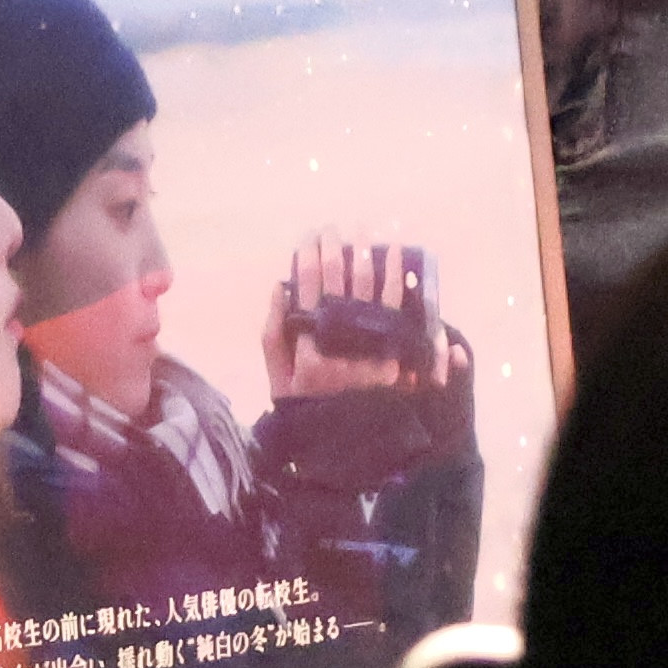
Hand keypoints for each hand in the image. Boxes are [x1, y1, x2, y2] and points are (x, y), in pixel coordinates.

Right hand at [264, 237, 457, 401]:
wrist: (348, 439)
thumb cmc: (304, 406)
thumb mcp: (276, 377)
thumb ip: (272, 333)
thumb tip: (280, 286)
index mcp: (304, 344)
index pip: (304, 286)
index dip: (305, 255)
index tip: (306, 235)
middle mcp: (336, 339)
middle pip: (335, 277)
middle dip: (331, 245)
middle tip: (331, 227)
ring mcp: (366, 342)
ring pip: (366, 283)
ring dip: (362, 250)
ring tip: (360, 229)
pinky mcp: (392, 346)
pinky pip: (395, 302)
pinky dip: (395, 273)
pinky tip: (394, 252)